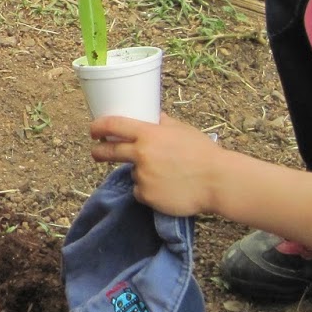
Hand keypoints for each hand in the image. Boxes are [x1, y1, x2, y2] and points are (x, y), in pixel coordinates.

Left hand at [88, 114, 224, 217]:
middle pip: (108, 151)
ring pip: (132, 174)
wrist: (218, 182)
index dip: (98, 127)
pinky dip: (149, 191)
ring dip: (142, 174)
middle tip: (98, 152)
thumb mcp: (182, 130)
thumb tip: (152, 115)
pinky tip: (168, 188)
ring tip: (167, 175)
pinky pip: (141, 192)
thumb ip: (162, 123)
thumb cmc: (203, 153)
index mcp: (148, 134)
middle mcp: (141, 154)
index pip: (113, 125)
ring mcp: (143, 176)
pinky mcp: (147, 196)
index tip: (93, 131)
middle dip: (99, 152)